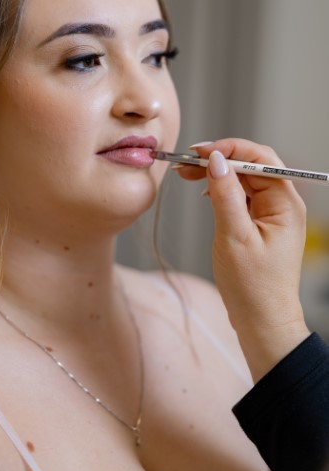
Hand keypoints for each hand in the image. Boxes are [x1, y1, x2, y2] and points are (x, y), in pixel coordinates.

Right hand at [176, 139, 309, 379]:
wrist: (261, 321)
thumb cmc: (253, 287)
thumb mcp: (233, 236)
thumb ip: (225, 195)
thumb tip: (216, 160)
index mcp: (285, 204)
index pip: (259, 158)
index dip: (228, 149)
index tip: (199, 152)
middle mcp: (283, 205)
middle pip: (250, 166)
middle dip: (219, 159)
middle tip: (186, 163)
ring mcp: (272, 214)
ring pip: (243, 180)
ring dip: (217, 174)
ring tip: (187, 174)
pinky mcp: (260, 224)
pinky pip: (241, 196)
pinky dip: (221, 190)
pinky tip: (205, 193)